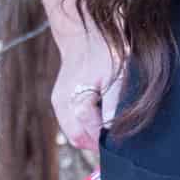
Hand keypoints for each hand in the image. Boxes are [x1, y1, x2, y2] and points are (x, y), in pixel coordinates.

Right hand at [52, 26, 124, 161]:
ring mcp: (58, 102)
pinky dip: (83, 127)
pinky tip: (98, 117)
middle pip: (78, 139)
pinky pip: (70, 124)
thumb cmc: (105, 53)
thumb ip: (113, 105)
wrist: (84, 34)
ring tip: (108, 128)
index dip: (107, 143)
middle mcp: (63, 104)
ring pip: (73, 133)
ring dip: (89, 136)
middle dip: (96, 144)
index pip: (92, 135)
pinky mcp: (58, 100)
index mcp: (78, 100)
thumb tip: (112, 131)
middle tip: (115, 142)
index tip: (121, 146)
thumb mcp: (118, 76)